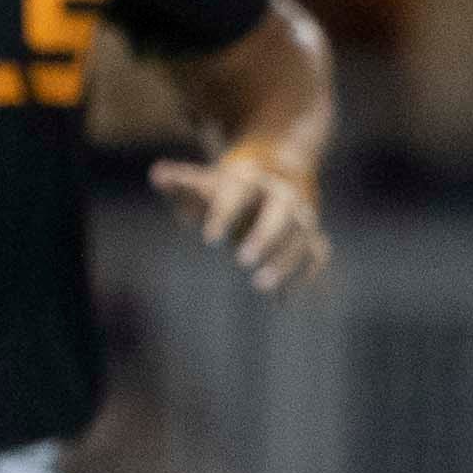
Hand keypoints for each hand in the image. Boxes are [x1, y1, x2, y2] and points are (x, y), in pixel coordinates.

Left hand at [152, 143, 327, 291]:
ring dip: (285, 261)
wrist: (279, 172)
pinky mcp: (310, 236)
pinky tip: (283, 300)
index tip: (208, 240)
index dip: (224, 214)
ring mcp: (301, 216)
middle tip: (242, 261)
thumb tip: (157, 175)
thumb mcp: (206, 179)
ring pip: (302, 236)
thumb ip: (182, 181)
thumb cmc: (230, 186)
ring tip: (260, 286)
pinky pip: (315, 254)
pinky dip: (305, 275)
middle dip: (264, 235)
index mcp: (252, 179)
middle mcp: (283, 195)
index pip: (238, 193)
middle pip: (280, 212)